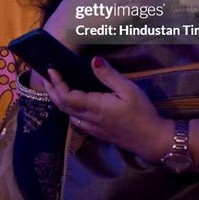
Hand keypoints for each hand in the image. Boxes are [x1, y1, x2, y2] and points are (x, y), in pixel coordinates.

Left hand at [44, 57, 171, 161]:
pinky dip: (68, 109)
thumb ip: (109, 75)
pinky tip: (73, 103)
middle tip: (46, 77)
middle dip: (52, 91)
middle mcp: (89, 119)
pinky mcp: (97, 132)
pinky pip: (76, 120)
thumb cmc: (141, 112)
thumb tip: (93, 60)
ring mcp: (92, 127)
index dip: (57, 83)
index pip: (67, 96)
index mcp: (94, 107)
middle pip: (63, 106)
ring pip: (68, 114)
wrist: (151, 139)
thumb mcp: (128, 89)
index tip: (52, 70)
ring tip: (56, 87)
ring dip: (58, 101)